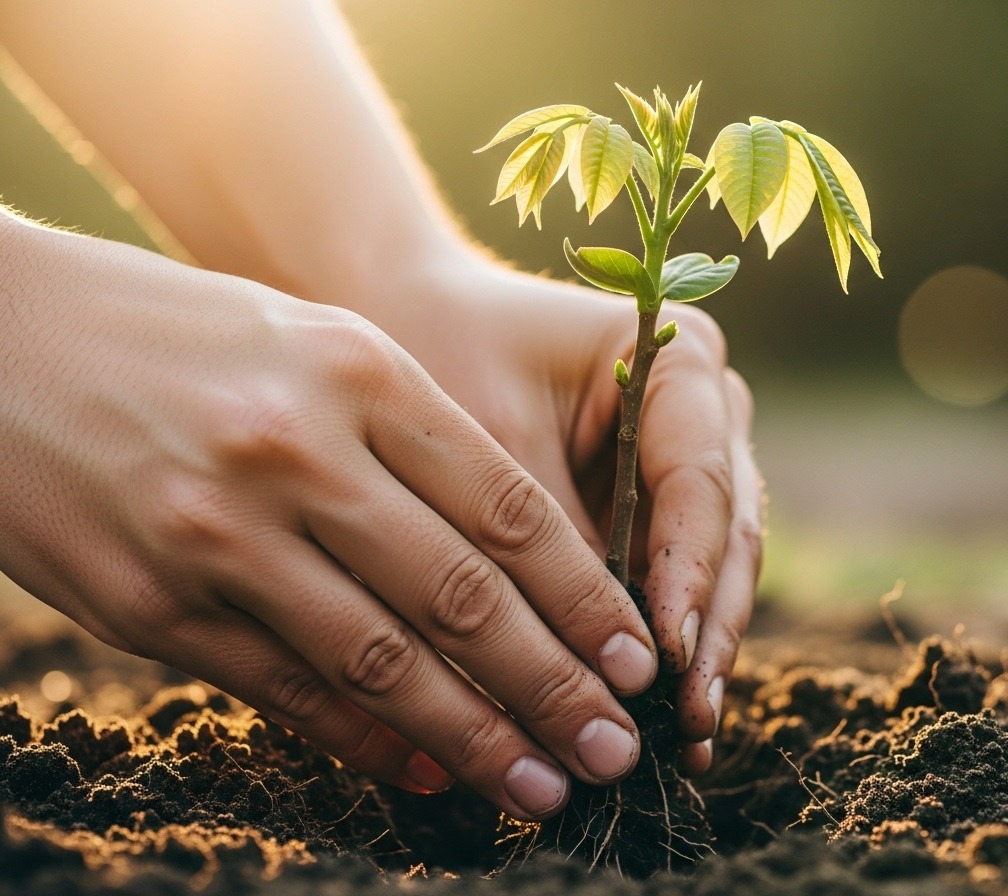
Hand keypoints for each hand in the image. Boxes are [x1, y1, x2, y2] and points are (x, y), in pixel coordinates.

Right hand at [0, 217, 662, 819]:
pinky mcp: (151, 606)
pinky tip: (429, 770)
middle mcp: (295, 453)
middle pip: (461, 595)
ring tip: (545, 787)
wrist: (2, 336)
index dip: (585, 597)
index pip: (506, 508)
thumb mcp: (317, 344)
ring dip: (477, 737)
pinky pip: (288, 689)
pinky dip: (368, 740)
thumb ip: (413, 439)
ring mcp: (217, 534)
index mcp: (359, 373)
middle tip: (618, 749)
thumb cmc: (186, 336)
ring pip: (382, 662)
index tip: (639, 657)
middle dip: (555, 685)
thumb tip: (511, 564)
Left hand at [361, 256, 762, 772]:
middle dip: (706, 628)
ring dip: (700, 650)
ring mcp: (692, 461)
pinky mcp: (661, 506)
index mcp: (679, 362)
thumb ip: (545, 544)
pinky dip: (666, 640)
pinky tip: (664, 711)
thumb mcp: (490, 443)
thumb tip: (590, 670)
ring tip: (688, 737)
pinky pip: (677, 577)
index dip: (688, 571)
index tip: (666, 655)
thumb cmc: (444, 353)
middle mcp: (707, 412)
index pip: (699, 479)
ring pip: (716, 566)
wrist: (416, 317)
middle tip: (689, 720)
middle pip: (727, 532)